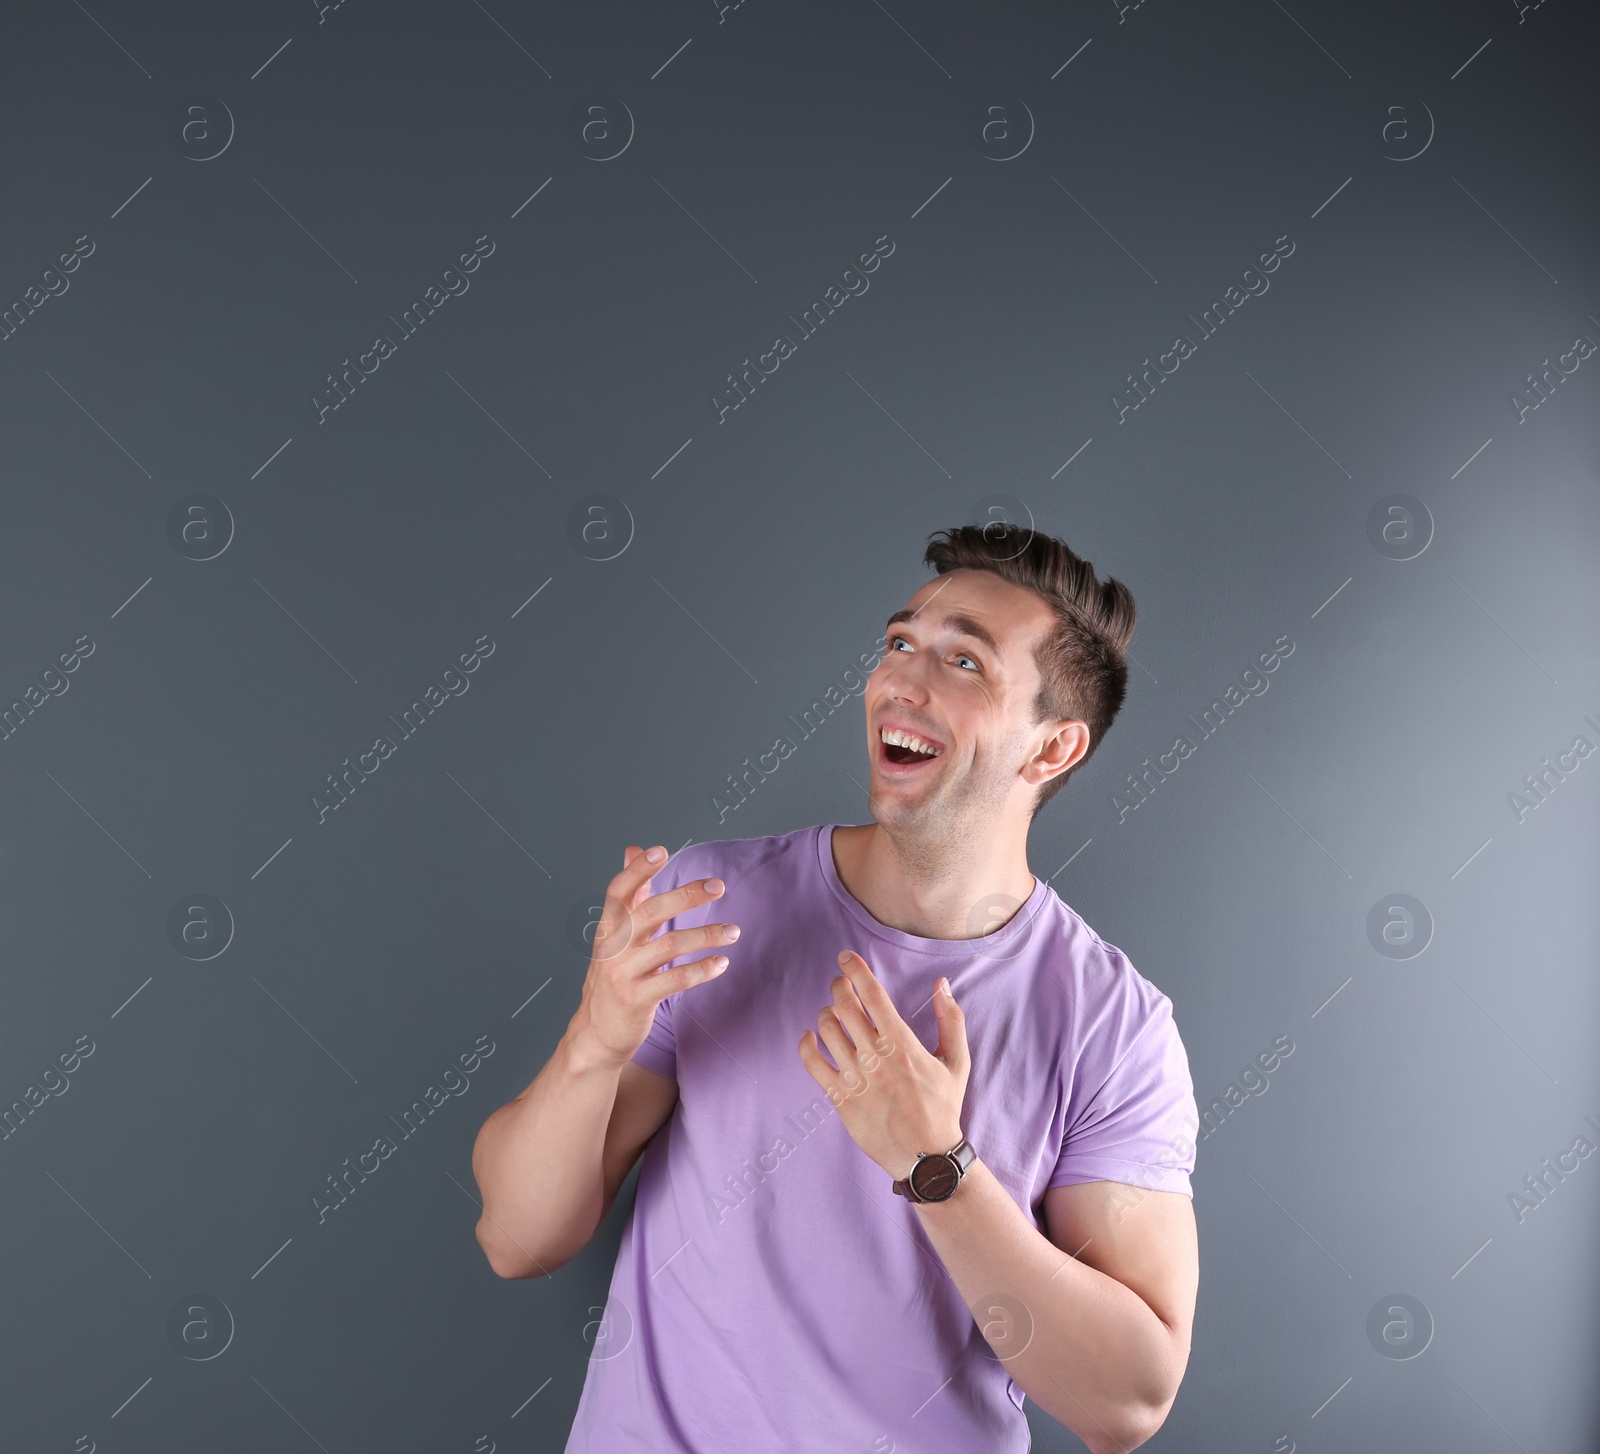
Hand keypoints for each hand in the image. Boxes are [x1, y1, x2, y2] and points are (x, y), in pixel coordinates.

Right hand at [567, 844, 740, 1068]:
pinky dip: (701, 970)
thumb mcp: (615, 936)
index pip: (618, 891)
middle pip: (649, 912)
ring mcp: (623, 975)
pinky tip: (721, 963)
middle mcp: (613, 948)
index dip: (636, 870)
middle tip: (718, 886)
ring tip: (734, 931)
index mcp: (608, 929)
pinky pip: (674, 981)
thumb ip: (629, 895)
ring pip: (669, 945)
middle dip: (685, 896)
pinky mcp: (637, 1001)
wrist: (595, 1035)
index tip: (660, 851)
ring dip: (706, 935)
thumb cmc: (612, 978)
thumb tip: (633, 849)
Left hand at [797, 950, 969, 1182]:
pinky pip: (812, 1063)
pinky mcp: (840, 1099)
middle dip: (839, 986)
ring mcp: (856, 1078)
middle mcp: (876, 1056)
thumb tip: (942, 984)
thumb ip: (952, 1019)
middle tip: (841, 984)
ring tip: (833, 1014)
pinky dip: (806, 1044)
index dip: (855, 969)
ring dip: (826, 1013)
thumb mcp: (958, 1061)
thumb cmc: (943, 1107)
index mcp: (902, 1043)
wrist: (926, 1157)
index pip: (872, 994)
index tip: (845, 957)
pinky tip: (810, 1038)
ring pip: (826, 1029)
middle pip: (844, 1005)